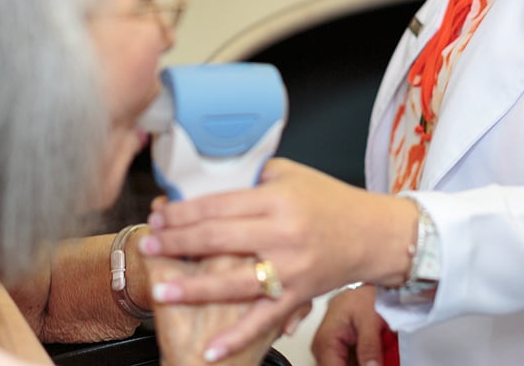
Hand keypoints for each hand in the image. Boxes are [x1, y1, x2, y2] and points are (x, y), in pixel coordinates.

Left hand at [139, 159, 416, 359]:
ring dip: (194, 288)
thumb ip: (251, 180)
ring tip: (161, 290)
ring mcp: (290, 268)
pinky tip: (212, 349)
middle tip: (148, 245)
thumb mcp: (290, 175)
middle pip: (219, 238)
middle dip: (178, 243)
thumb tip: (208, 189)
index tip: (159, 215)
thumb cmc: (332, 202)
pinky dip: (238, 337)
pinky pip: (263, 319)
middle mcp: (282, 233)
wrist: (375, 233)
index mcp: (276, 199)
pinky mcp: (298, 295)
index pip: (219, 204)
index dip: (184, 211)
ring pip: (234, 281)